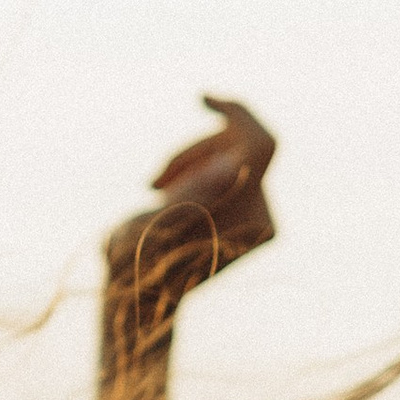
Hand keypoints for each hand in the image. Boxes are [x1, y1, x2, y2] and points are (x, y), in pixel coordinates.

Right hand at [104, 96, 278, 307]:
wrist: (143, 300)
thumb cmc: (135, 264)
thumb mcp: (151, 226)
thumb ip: (192, 194)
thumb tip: (234, 164)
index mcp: (245, 214)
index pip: (260, 142)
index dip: (235, 111)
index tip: (201, 99)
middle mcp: (264, 217)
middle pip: (239, 146)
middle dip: (194, 150)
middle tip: (152, 179)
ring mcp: (263, 219)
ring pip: (234, 158)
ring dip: (191, 164)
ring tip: (155, 193)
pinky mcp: (255, 220)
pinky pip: (235, 173)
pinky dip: (201, 175)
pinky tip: (172, 200)